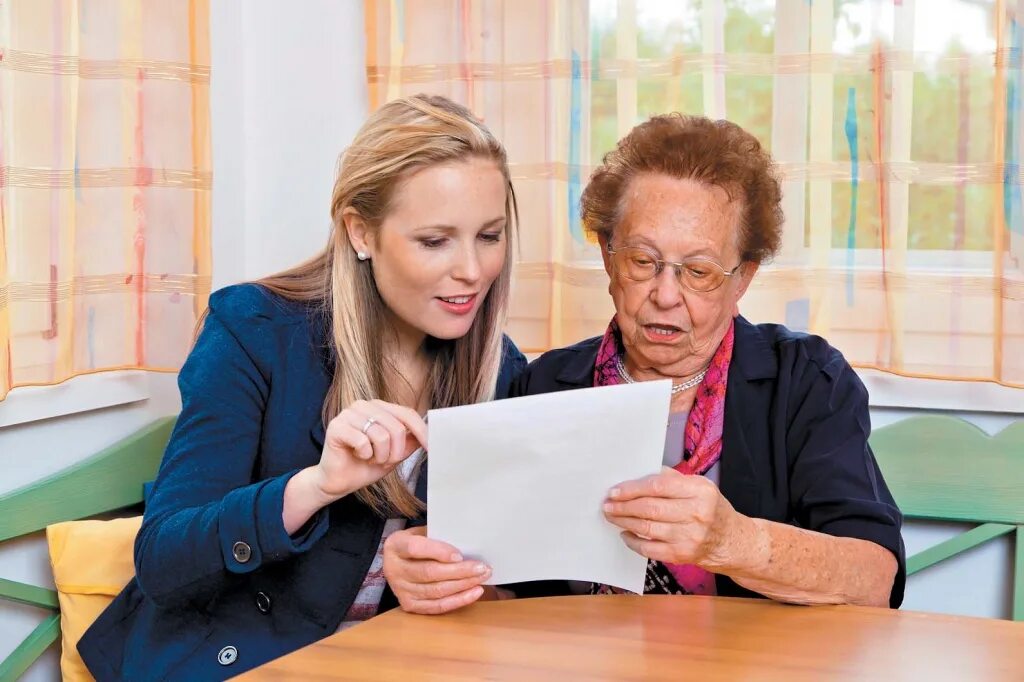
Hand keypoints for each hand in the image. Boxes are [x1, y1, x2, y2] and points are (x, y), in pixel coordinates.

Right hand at [312, 399, 426, 502]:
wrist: (338, 482)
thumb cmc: (364, 466)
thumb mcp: (394, 454)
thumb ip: (409, 442)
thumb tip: (430, 434)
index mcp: (379, 407)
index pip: (407, 414)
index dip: (422, 431)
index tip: (431, 448)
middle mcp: (364, 405)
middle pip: (397, 427)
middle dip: (395, 452)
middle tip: (383, 461)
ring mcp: (348, 414)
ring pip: (381, 436)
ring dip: (379, 456)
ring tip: (369, 458)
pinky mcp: (336, 426)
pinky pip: (363, 442)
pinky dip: (364, 455)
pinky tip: (356, 455)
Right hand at [382, 527, 491, 614]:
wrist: (397, 563)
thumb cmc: (416, 544)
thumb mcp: (421, 533)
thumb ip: (437, 536)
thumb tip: (467, 541)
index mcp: (395, 546)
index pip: (415, 548)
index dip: (439, 551)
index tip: (460, 554)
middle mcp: (394, 570)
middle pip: (429, 572)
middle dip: (459, 571)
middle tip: (482, 567)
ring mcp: (400, 590)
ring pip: (436, 591)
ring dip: (463, 585)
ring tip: (482, 577)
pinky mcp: (409, 605)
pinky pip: (437, 606)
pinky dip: (458, 600)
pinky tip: (474, 592)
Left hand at [602, 467, 741, 568]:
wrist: (731, 541)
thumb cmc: (712, 510)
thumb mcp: (701, 487)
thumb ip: (673, 478)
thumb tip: (641, 473)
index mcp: (700, 491)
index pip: (658, 486)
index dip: (633, 488)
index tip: (615, 490)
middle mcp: (696, 514)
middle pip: (650, 508)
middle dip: (623, 505)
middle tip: (607, 503)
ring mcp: (689, 536)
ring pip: (647, 528)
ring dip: (624, 521)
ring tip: (612, 515)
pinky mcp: (682, 555)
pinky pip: (650, 549)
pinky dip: (633, 541)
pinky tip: (625, 534)